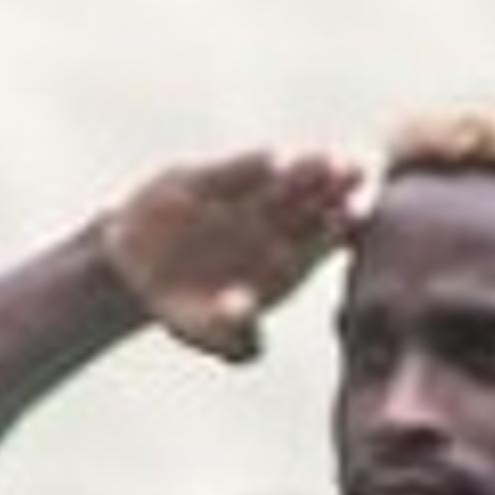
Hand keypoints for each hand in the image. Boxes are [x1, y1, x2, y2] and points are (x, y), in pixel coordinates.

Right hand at [99, 149, 362, 361]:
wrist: (136, 276)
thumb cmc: (187, 311)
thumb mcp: (206, 334)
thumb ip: (231, 335)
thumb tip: (242, 311)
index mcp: (287, 262)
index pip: (324, 239)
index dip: (342, 225)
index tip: (359, 214)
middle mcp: (271, 226)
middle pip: (311, 202)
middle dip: (335, 186)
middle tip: (356, 171)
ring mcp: (239, 202)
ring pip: (278, 183)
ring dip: (302, 170)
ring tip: (323, 160)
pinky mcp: (203, 184)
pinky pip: (230, 174)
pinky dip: (247, 167)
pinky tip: (270, 159)